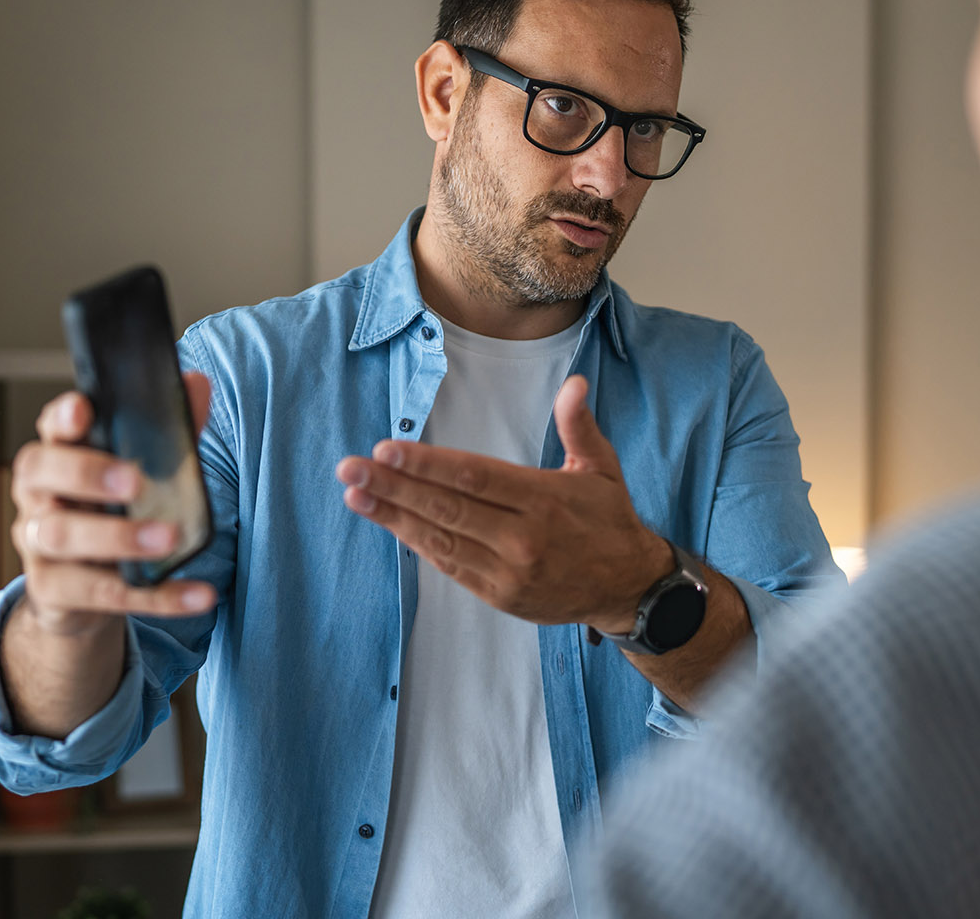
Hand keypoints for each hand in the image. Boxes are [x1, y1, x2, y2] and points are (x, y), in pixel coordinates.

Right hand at [9, 372, 218, 635]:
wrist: (81, 592)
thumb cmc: (110, 513)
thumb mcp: (139, 472)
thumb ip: (168, 431)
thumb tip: (197, 383)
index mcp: (57, 457)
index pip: (51, 429)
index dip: (63, 418)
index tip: (83, 409)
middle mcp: (38, 497)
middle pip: (44, 476)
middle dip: (86, 474)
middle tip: (134, 481)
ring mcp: (38, 545)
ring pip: (63, 536)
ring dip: (118, 537)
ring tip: (169, 538)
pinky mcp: (53, 592)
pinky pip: (99, 595)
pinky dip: (155, 596)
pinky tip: (197, 595)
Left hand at [335, 375, 669, 630]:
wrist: (628, 586)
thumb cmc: (609, 520)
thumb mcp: (602, 468)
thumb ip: (579, 425)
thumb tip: (573, 384)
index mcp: (544, 499)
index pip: (474, 477)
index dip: (427, 464)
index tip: (387, 449)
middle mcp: (523, 537)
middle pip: (448, 508)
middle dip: (394, 486)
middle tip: (350, 467)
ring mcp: (509, 571)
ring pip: (441, 540)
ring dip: (393, 517)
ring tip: (355, 494)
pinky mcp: (500, 595)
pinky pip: (451, 567)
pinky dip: (417, 545)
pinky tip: (389, 523)